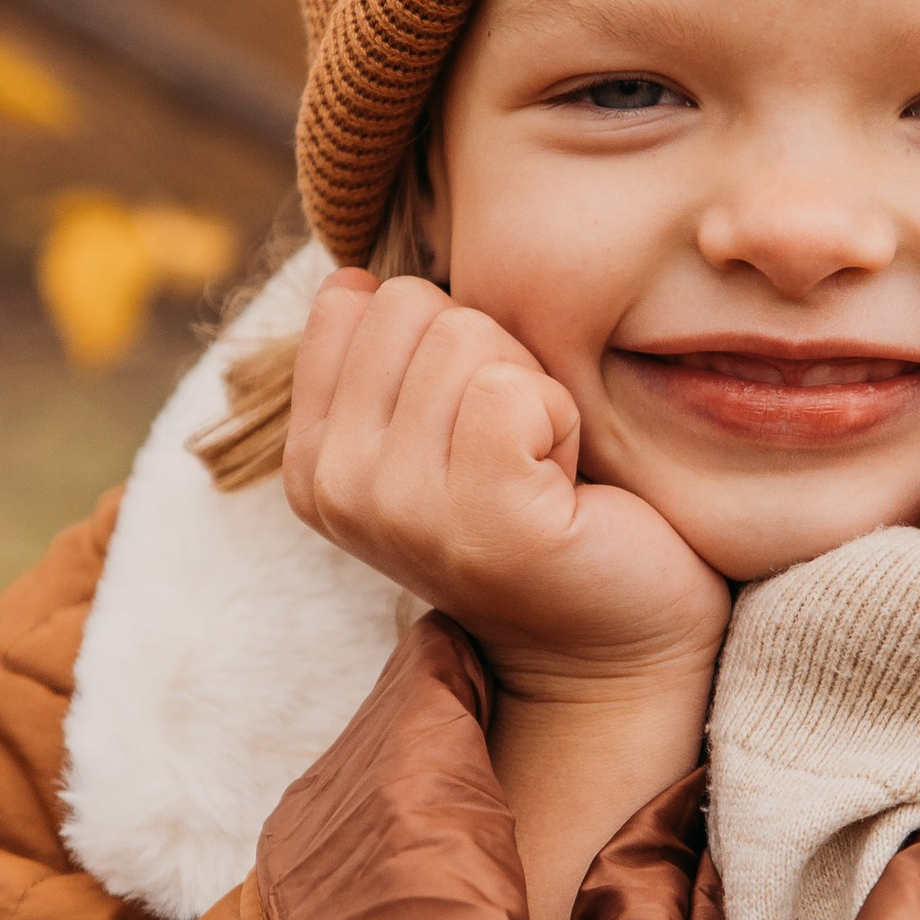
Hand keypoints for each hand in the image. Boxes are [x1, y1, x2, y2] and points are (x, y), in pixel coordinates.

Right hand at [283, 271, 732, 703]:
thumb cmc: (535, 512)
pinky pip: (512, 389)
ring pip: (467, 336)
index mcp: (311, 460)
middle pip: (416, 306)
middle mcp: (337, 487)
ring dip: (531, 391)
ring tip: (538, 471)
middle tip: (515, 449)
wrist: (607, 640)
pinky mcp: (480, 520)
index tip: (473, 424)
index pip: (361, 300)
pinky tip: (562, 485)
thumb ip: (386, 359)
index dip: (443, 341)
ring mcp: (399, 509)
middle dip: (490, 358)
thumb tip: (351, 279)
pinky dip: (560, 419)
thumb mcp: (433, 428)